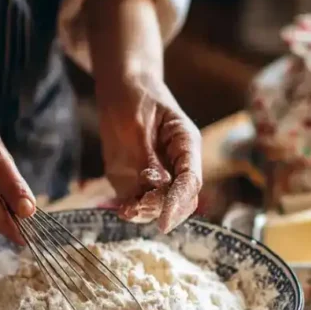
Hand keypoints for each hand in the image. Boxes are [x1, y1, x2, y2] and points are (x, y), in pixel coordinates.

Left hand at [97, 71, 201, 232]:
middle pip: (182, 199)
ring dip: (146, 213)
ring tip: (127, 208)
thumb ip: (146, 156)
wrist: (120, 87)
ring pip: (162, 206)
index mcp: (186, 144)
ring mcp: (159, 174)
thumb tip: (156, 185)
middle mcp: (177, 163)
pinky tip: (123, 209)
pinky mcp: (139, 181)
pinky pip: (141, 203)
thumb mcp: (137, 123)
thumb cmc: (133, 96)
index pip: (190, 180)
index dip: (178, 203)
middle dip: (161, 208)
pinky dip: (133, 211)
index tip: (164, 222)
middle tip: (137, 206)